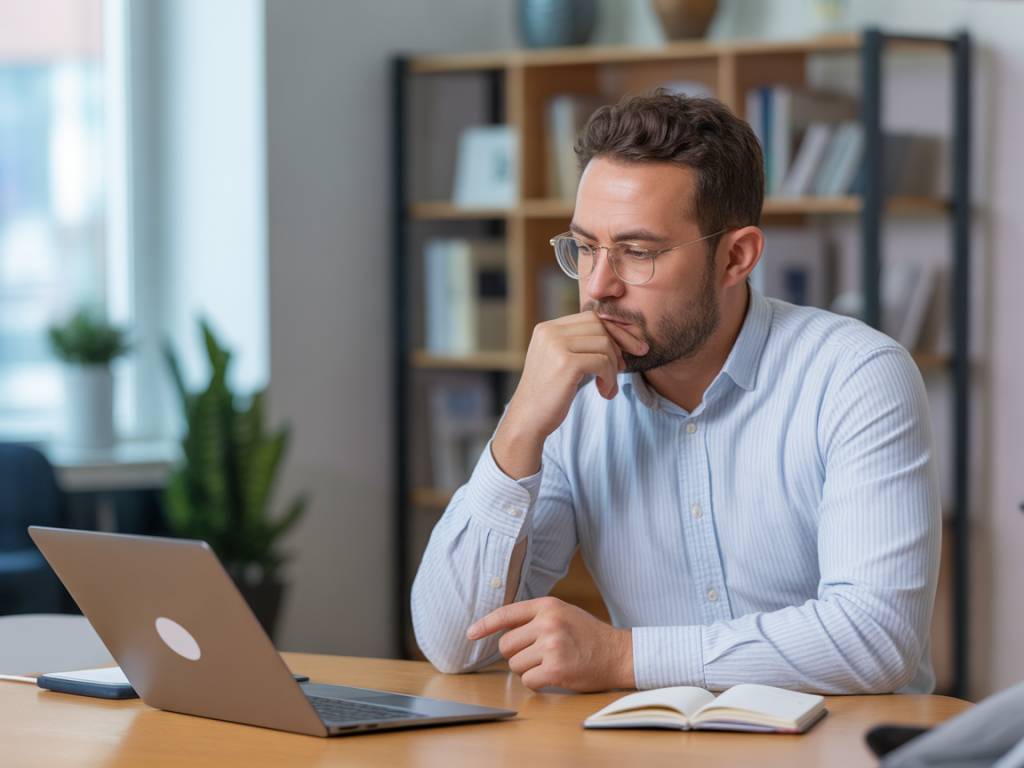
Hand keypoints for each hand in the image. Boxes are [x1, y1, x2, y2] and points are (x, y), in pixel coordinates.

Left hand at [467, 596, 634, 692]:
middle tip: (536, 655)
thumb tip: (501, 631)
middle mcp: (548, 623)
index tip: (471, 634)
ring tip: (549, 664)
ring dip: (527, 669)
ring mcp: (552, 646)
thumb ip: (535, 618)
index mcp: (547, 606)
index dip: (485, 625)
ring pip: (515, 665)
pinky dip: (535, 683)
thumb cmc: (589, 635)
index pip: (506, 614)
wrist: (619, 654)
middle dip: (516, 654)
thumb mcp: (563, 613)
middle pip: (506, 645)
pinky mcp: (556, 669)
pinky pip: (527, 680)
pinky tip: (551, 677)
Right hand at [492, 312, 647, 477]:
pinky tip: (604, 392)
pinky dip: (610, 378)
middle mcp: (549, 332)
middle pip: (599, 327)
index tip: (628, 352)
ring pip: (604, 344)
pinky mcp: (565, 363)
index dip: (613, 333)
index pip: (590, 318)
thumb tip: (620, 338)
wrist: (528, 420)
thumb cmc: (548, 395)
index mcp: (547, 328)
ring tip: (608, 386)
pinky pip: (602, 362)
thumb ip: (579, 345)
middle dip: (617, 348)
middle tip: (621, 370)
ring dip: (613, 368)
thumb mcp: (560, 361)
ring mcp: (556, 345)